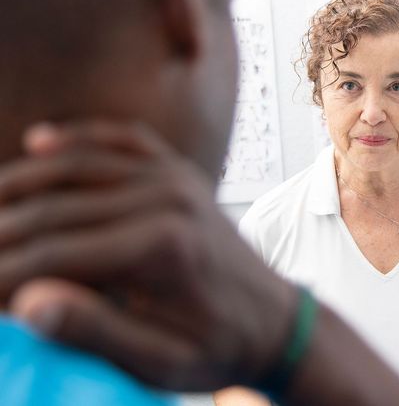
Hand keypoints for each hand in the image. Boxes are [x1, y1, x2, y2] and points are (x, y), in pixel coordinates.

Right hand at [0, 121, 295, 390]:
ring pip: (81, 165)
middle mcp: (167, 198)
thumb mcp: (160, 361)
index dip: (3, 272)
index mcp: (161, 247)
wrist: (272, 317)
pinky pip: (124, 140)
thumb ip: (96, 332)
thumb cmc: (217, 345)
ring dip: (24, 181)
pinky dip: (78, 137)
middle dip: (4, 229)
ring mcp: (176, 176)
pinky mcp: (180, 170)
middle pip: (59, 207)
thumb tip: (28, 302)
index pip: (55, 254)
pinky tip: (40, 139)